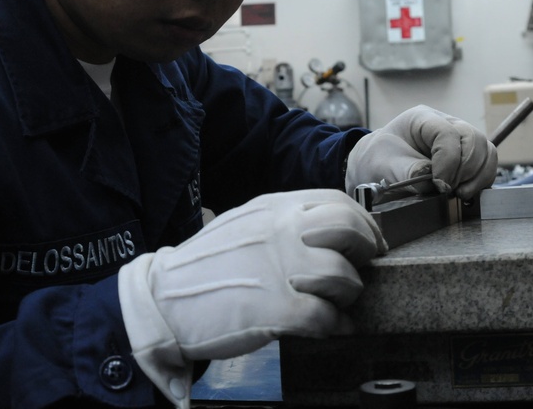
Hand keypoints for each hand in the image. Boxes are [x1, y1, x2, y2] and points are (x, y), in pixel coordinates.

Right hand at [117, 189, 386, 407]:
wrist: (162, 300)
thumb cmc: (206, 267)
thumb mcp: (247, 225)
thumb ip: (285, 222)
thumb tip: (331, 234)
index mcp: (275, 208)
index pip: (338, 203)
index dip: (363, 224)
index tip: (371, 242)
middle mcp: (281, 231)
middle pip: (349, 230)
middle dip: (365, 252)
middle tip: (362, 269)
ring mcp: (279, 268)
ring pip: (343, 275)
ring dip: (348, 295)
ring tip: (337, 304)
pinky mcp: (275, 308)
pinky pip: (327, 317)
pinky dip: (336, 326)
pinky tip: (331, 328)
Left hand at [345, 105, 497, 200]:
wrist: (379, 165)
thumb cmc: (379, 160)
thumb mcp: (385, 166)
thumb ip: (408, 172)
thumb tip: (434, 183)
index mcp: (423, 119)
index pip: (447, 133)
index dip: (448, 161)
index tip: (439, 185)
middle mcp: (446, 123)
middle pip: (473, 138)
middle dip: (466, 168)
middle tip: (450, 190)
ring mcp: (459, 138)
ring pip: (485, 150)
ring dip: (478, 175)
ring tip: (460, 193)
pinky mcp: (467, 155)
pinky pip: (486, 164)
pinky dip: (481, 180)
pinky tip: (465, 192)